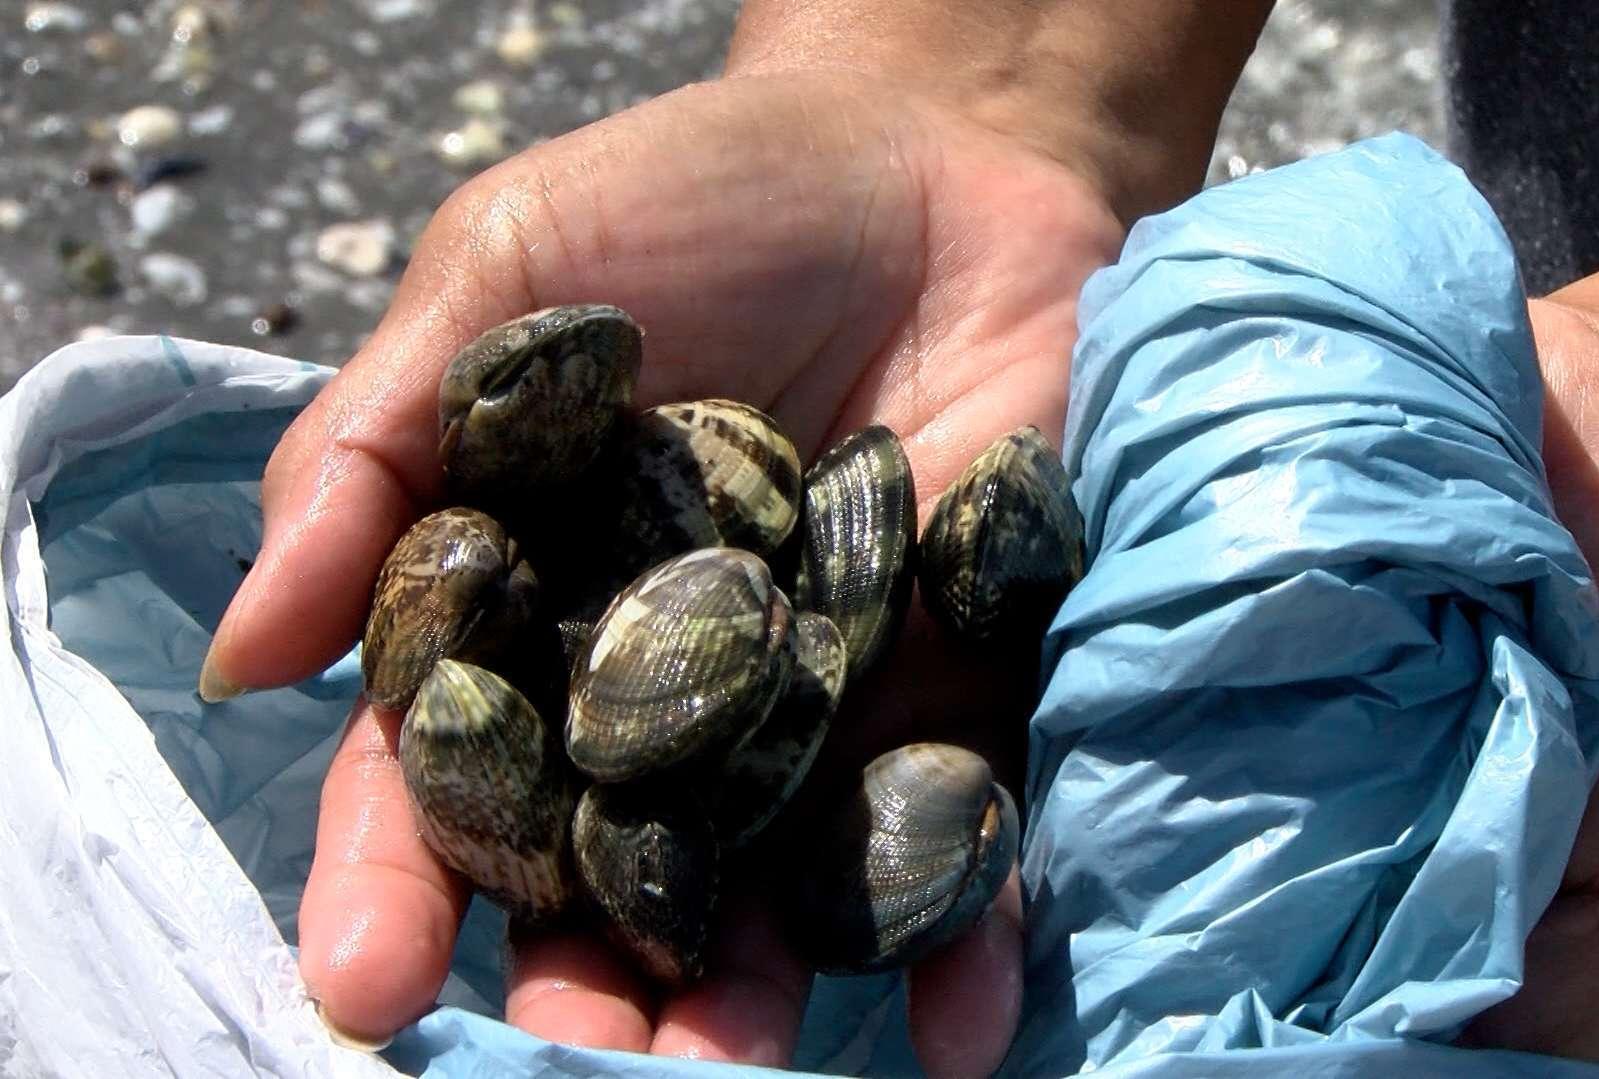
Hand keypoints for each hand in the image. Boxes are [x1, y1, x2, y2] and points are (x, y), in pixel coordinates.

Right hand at [200, 70, 1118, 1072]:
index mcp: (525, 610)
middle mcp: (660, 692)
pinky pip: (951, 830)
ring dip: (752, 996)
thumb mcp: (504, 275)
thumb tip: (245, 655)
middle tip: (587, 1071)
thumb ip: (375, 452)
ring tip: (736, 1070)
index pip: (442, 774)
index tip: (365, 983)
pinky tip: (954, 1019)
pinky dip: (956, 928)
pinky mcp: (957, 692)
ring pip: (768, 888)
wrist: (940, 154)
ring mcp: (814, 708)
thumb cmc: (697, 198)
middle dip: (588, 983)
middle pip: (604, 871)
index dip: (393, 879)